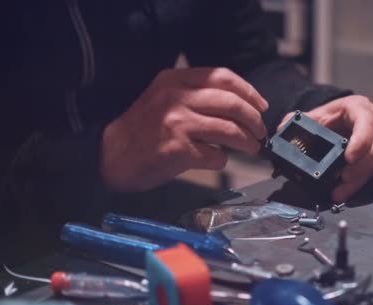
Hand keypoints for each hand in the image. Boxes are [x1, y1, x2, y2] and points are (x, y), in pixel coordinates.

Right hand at [101, 67, 267, 191]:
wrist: (111, 154)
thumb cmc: (143, 129)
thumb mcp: (165, 98)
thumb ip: (196, 95)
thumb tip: (241, 106)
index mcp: (174, 80)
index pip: (222, 77)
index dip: (248, 91)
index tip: (261, 105)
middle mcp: (176, 98)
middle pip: (232, 104)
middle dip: (254, 119)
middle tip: (260, 131)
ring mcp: (177, 124)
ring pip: (229, 130)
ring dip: (247, 141)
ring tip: (252, 147)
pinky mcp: (178, 150)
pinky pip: (216, 155)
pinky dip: (223, 160)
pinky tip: (218, 160)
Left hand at [279, 95, 372, 201]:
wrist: (339, 120)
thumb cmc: (330, 117)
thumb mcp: (314, 116)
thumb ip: (297, 121)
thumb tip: (283, 128)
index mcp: (358, 107)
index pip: (366, 122)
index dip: (361, 141)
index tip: (349, 158)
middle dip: (364, 164)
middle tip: (345, 178)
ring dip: (362, 176)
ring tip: (343, 189)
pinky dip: (361, 181)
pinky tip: (346, 189)